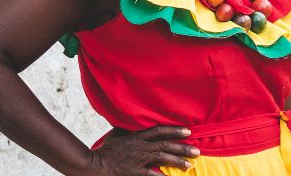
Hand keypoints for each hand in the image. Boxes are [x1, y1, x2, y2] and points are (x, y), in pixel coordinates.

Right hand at [81, 126, 199, 175]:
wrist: (94, 164)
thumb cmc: (105, 149)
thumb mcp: (118, 133)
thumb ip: (130, 128)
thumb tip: (137, 120)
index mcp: (137, 136)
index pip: (159, 130)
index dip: (175, 130)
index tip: (188, 131)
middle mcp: (141, 147)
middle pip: (165, 145)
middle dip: (183, 148)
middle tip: (197, 150)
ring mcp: (138, 160)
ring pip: (162, 159)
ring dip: (177, 162)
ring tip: (190, 165)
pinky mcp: (134, 173)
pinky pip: (152, 175)